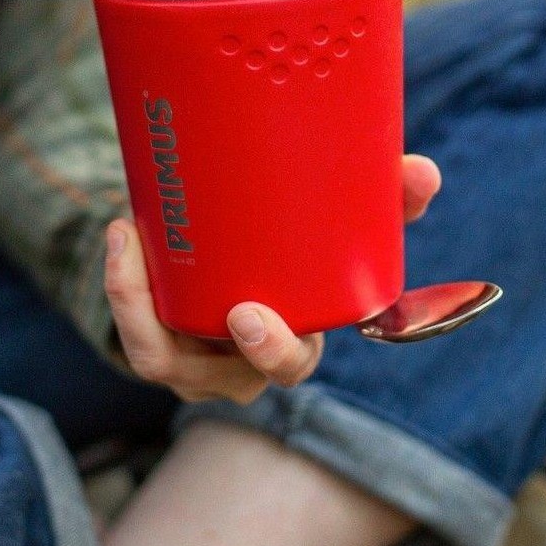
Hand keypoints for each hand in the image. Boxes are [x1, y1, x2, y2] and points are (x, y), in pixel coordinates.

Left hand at [105, 156, 441, 404]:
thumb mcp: (328, 228)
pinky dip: (123, 287)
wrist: (215, 262)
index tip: (250, 316)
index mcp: (288, 337)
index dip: (274, 350)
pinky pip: (133, 328)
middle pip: (223, 374)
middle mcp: (237, 360)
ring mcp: (192, 356)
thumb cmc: (285, 252)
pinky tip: (122, 233)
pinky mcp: (154, 336)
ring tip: (132, 238)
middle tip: (213, 297)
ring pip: (160, 357)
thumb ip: (381, 202)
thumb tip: (424, 171)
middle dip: (202, 341)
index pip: (288, 362)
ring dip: (138, 303)